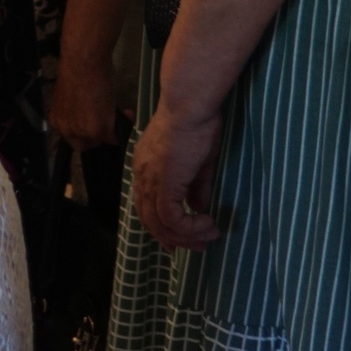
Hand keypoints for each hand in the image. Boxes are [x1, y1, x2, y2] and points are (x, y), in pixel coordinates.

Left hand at [48, 55, 118, 151]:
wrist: (83, 62)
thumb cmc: (77, 69)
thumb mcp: (72, 96)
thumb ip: (78, 109)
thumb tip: (91, 112)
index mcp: (56, 120)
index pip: (72, 137)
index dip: (86, 130)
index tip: (97, 122)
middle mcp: (66, 130)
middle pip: (85, 144)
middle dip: (98, 135)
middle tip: (109, 121)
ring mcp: (82, 132)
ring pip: (101, 140)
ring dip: (112, 128)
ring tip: (120, 113)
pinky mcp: (98, 130)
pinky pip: (114, 137)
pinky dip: (122, 126)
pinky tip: (126, 113)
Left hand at [131, 103, 222, 249]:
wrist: (190, 104)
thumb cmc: (196, 123)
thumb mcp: (197, 160)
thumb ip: (195, 185)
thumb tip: (198, 207)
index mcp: (144, 167)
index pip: (145, 206)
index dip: (160, 227)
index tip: (180, 240)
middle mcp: (141, 176)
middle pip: (148, 220)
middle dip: (174, 239)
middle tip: (199, 245)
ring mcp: (150, 180)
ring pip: (159, 224)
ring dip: (185, 237)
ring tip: (209, 235)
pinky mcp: (164, 183)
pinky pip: (170, 218)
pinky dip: (188, 228)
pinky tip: (207, 223)